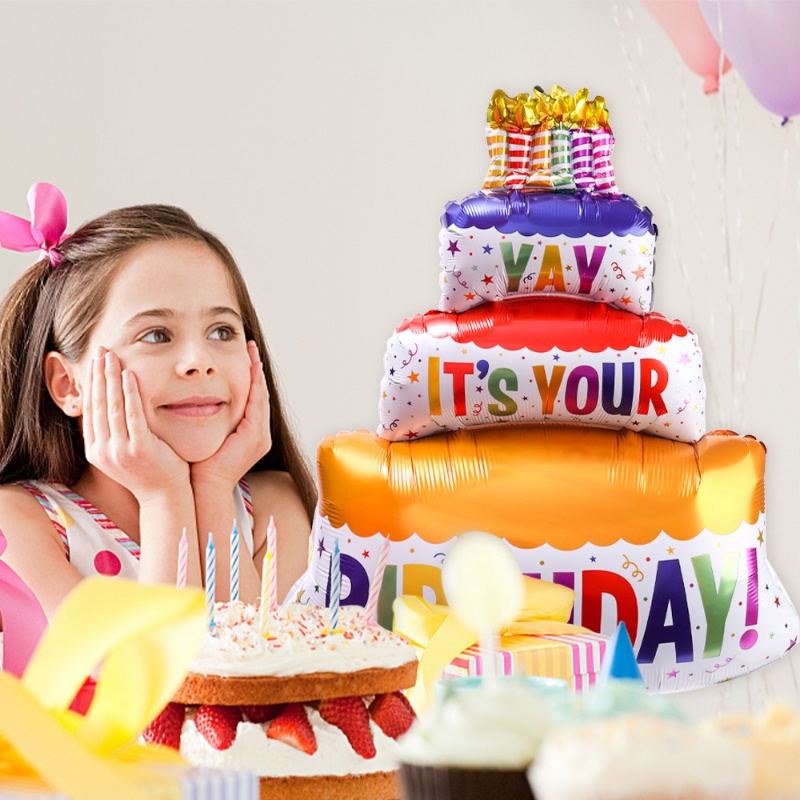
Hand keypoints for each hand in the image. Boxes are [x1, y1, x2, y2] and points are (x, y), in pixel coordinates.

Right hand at [83, 347, 189, 500]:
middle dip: (97, 375)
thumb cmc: (151, 472)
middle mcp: (103, 451)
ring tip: (111, 356)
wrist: (166, 497)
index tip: (93, 364)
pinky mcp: (139, 448)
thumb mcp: (125, 453)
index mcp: (96, 451)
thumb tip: (112, 406)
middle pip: (97, 404)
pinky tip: (128, 374)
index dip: (90, 384)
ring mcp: (120, 451)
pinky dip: (130, 392)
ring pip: (111, 406)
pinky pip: (132, 414)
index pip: (89, 410)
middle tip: (99, 350)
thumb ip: (116, 433)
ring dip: (110, 378)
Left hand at [190, 341, 271, 490]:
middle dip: (256, 369)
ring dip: (256, 373)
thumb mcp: (208, 435)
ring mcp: (260, 435)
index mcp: (250, 434)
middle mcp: (260, 433)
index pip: (252, 398)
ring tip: (252, 352)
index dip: (249, 375)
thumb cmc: (201, 464)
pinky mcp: (255, 436)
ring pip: (261, 396)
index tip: (245, 355)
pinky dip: (254, 385)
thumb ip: (208, 418)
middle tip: (250, 346)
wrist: (206, 485)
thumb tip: (192, 398)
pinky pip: (257, 404)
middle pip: (260, 393)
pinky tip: (250, 368)